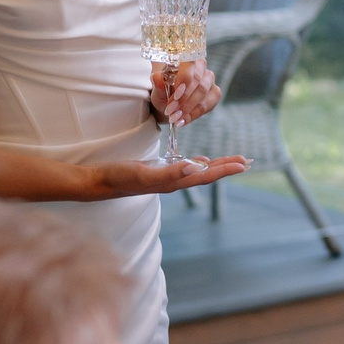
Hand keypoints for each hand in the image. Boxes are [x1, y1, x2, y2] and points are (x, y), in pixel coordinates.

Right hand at [86, 153, 248, 199]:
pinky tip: (200, 161)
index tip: (245, 163)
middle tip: (248, 161)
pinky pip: (183, 168)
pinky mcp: (156, 172)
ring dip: (215, 166)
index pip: (205, 175)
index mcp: (173, 182)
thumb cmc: (117, 177)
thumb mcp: (143, 174)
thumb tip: (196, 167)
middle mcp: (172, 182)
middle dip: (227, 167)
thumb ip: (170, 173)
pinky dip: (196, 163)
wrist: (96, 182)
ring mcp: (164, 177)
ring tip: (232, 161)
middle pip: (206, 174)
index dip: (225, 169)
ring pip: (197, 171)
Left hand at [148, 59, 221, 125]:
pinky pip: (208, 104)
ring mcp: (209, 80)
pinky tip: (183, 121)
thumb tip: (156, 76)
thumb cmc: (163, 93)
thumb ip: (158, 84)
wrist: (169, 106)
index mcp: (186, 60)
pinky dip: (194, 114)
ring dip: (188, 108)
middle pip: (198, 81)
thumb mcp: (157, 90)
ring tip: (175, 118)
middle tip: (171, 111)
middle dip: (184, 99)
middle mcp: (201, 67)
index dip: (184, 80)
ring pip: (203, 93)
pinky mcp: (215, 93)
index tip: (174, 96)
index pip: (190, 65)